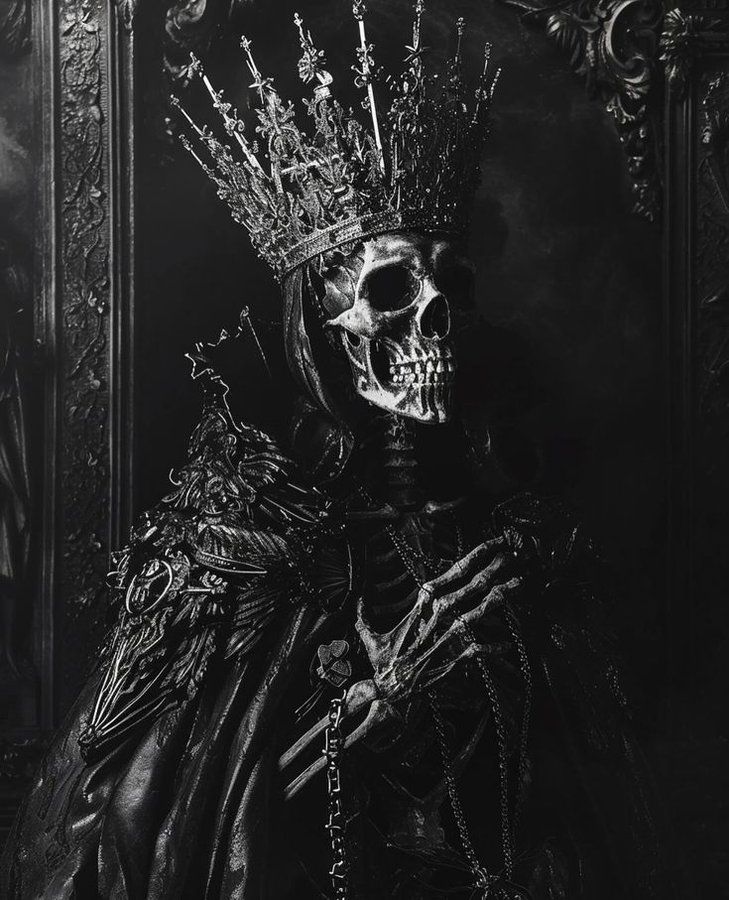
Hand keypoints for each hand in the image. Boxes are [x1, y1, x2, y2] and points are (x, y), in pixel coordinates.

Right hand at [356, 538, 522, 702]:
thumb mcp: (368, 635)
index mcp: (417, 610)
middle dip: (489, 572)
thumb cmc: (381, 663)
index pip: (445, 577)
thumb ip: (364, 614)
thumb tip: (357, 598)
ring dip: (497, 600)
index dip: (468, 560)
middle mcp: (432, 623)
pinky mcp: (450, 663)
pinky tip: (507, 643)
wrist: (385, 693)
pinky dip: (491, 649)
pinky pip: (475, 653)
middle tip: (512, 557)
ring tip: (517, 585)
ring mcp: (442, 642)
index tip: (490, 545)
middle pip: (465, 591)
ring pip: (474, 616)